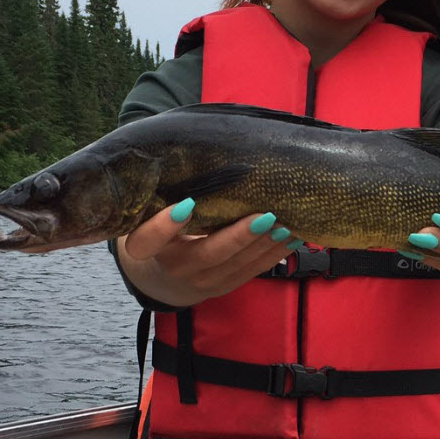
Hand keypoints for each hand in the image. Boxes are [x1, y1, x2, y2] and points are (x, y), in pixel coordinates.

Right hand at [117, 200, 297, 307]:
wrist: (172, 274)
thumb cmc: (169, 229)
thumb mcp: (160, 212)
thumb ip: (172, 192)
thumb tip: (205, 152)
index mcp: (151, 246)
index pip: (147, 240)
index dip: (163, 227)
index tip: (185, 204)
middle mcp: (176, 266)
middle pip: (207, 255)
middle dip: (238, 236)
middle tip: (264, 215)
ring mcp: (203, 280)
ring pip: (236, 265)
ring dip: (264, 244)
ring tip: (286, 224)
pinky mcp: (227, 285)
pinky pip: (253, 271)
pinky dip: (274, 253)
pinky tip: (292, 237)